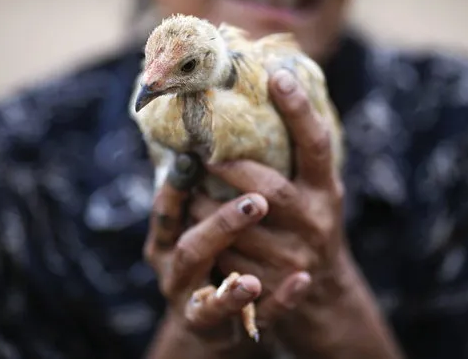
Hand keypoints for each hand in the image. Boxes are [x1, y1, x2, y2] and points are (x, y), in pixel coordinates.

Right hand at [144, 153, 312, 356]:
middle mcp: (176, 272)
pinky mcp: (232, 328)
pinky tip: (301, 280)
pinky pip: (259, 317)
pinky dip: (280, 300)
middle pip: (192, 248)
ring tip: (259, 251)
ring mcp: (199, 305)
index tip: (195, 158)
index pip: (167, 213)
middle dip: (221, 224)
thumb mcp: (186, 229)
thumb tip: (209, 140)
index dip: (177, 187)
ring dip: (238, 277)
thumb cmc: (203, 259)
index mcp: (166, 242)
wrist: (211, 322)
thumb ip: (193, 196)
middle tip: (255, 202)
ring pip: (216, 293)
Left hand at [189, 70, 401, 357]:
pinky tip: (195, 230)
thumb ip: (292, 157)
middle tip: (201, 157)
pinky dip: (210, 243)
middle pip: (268, 190)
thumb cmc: (305, 221)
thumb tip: (266, 90)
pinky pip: (231, 261)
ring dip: (207, 209)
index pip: (316, 144)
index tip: (277, 75)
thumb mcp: (312, 190)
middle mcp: (317, 220)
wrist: (323, 291)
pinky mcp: (276, 285)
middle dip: (229, 171)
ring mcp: (299, 255)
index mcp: (326, 189)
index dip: (299, 110)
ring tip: (190, 194)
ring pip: (241, 228)